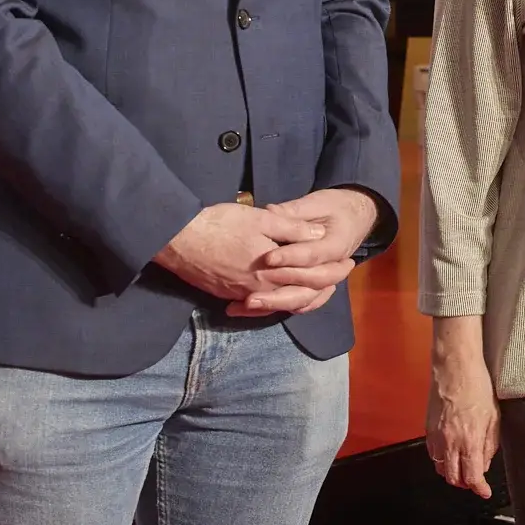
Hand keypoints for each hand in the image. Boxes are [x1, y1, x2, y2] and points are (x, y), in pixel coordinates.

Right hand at [156, 201, 325, 304]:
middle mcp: (260, 290)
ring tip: (315, 287)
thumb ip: (293, 229)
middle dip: (322, 286)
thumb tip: (320, 236)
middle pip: (299, 295)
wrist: (177, 238)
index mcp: (273, 272)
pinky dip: (271, 303)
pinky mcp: (226, 295)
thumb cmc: (220, 224)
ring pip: (278, 303)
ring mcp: (241, 295)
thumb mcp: (262, 219)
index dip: (333, 271)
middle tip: (339, 277)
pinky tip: (278, 297)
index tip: (348, 263)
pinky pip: (256, 305)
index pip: (312, 277)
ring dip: (299, 297)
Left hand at [239, 188, 380, 316]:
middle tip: (250, 296)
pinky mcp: (315, 288)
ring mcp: (326, 281)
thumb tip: (268, 212)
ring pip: (304, 300)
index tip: (268, 258)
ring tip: (246, 304)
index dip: (290, 257)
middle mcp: (334, 268)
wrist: (352, 219)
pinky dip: (278, 308)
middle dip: (279, 291)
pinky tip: (252, 308)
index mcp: (337, 244)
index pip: (312, 255)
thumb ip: (293, 211)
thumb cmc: (334, 208)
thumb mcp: (316, 203)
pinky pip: (300, 304)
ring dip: (276, 304)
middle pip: (311, 286)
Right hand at [426, 316, 499, 498]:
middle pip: (453, 478)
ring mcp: (436, 437)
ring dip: (452, 473)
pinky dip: (442, 460)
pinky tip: (451, 454)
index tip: (484, 492)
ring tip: (464, 467)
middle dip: (465, 483)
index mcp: (469, 440)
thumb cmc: (476, 387)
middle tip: (475, 480)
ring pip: (441, 468)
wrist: (454, 368)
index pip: (472, 476)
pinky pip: (433, 455)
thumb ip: (489, 444)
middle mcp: (450, 442)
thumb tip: (485, 462)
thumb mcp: (494, 417)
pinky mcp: (428, 429)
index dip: (479, 488)